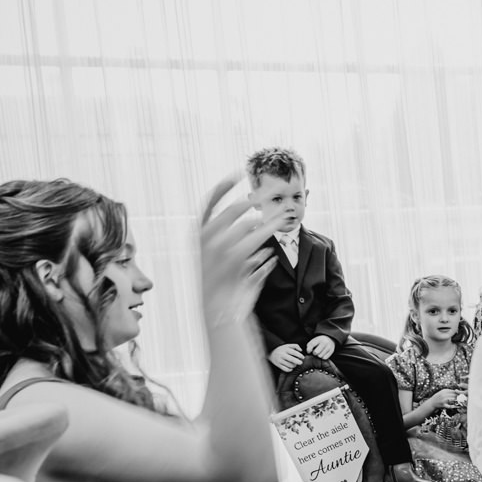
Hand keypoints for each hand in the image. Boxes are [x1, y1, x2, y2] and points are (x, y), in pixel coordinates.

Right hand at [199, 174, 274, 325]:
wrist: (217, 308)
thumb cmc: (221, 283)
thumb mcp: (221, 256)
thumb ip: (236, 237)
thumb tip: (257, 221)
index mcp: (199, 234)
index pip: (209, 202)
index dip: (222, 187)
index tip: (236, 173)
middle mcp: (206, 238)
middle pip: (234, 209)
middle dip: (255, 198)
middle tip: (271, 191)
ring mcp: (220, 247)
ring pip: (250, 223)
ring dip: (268, 219)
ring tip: (281, 216)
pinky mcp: (236, 257)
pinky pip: (257, 237)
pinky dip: (268, 232)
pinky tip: (278, 228)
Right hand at [268, 343, 305, 371]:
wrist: (271, 352)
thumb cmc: (282, 349)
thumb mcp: (288, 345)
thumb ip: (296, 346)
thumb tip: (301, 350)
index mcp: (285, 349)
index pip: (294, 352)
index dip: (299, 355)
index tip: (303, 357)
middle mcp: (282, 354)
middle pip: (291, 359)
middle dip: (298, 362)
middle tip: (301, 363)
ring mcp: (279, 360)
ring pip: (289, 365)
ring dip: (294, 365)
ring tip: (295, 364)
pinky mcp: (278, 365)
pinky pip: (285, 369)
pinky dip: (290, 370)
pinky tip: (291, 368)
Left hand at [306, 334, 336, 359]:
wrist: (330, 339)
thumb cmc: (319, 342)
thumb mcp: (314, 341)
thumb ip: (310, 345)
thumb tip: (309, 352)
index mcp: (319, 339)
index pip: (312, 345)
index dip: (309, 349)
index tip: (309, 352)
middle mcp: (325, 342)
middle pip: (316, 352)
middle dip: (314, 353)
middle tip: (315, 352)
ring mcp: (329, 347)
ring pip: (320, 356)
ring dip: (318, 355)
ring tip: (319, 353)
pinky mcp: (332, 351)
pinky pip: (324, 358)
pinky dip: (322, 357)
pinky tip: (323, 354)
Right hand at [424, 387, 459, 411]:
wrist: (432, 403)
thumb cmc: (438, 397)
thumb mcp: (442, 392)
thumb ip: (448, 391)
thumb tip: (457, 390)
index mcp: (444, 391)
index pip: (454, 391)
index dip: (458, 393)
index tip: (462, 395)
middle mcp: (444, 394)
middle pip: (454, 395)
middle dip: (459, 397)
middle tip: (463, 399)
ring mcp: (444, 400)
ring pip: (454, 399)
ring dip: (458, 401)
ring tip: (461, 402)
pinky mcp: (443, 405)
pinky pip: (451, 406)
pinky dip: (455, 407)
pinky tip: (459, 407)